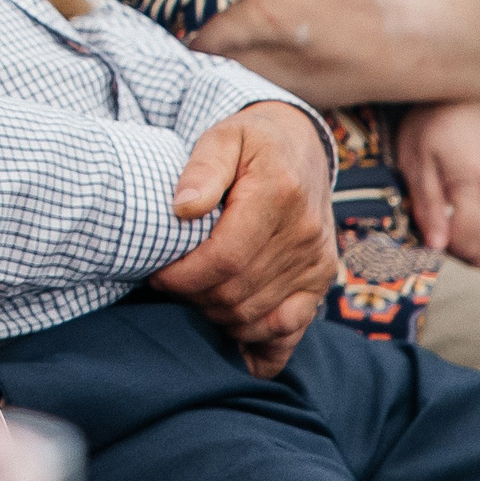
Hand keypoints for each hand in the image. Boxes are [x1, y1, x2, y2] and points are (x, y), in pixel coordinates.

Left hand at [146, 101, 335, 377]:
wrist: (301, 146)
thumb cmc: (251, 142)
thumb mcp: (222, 137)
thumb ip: (202, 168)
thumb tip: (183, 208)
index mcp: (278, 195)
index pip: (224, 260)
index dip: (184, 278)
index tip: (157, 275)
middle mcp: (304, 234)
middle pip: (237, 294)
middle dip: (193, 299)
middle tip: (170, 286)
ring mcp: (316, 261)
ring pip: (256, 316)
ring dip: (216, 317)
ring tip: (193, 297)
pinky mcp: (321, 278)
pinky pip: (291, 328)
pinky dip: (259, 343)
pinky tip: (233, 344)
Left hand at [395, 99, 479, 267]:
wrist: (468, 95)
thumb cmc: (435, 122)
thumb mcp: (417, 160)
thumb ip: (427, 205)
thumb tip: (436, 246)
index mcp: (479, 187)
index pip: (473, 245)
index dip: (448, 253)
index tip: (426, 245)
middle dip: (462, 255)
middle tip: (434, 241)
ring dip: (476, 245)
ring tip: (447, 230)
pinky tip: (466, 221)